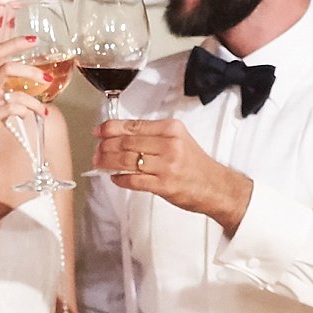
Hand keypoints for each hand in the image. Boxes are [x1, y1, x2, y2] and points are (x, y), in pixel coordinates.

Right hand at [0, 37, 49, 162]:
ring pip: (15, 94)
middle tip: (47, 79)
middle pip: (7, 68)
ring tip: (43, 111)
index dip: (14, 43)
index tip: (33, 39)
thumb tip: (39, 76)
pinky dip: (24, 111)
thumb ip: (9, 84)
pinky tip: (26, 116)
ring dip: (35, 103)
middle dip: (31, 72)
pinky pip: (12, 109)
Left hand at [94, 118, 252, 231]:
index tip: (98, 131)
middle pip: (127, 142)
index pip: (133, 125)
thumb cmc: (195, 164)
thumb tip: (121, 135)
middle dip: (105, 147)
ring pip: (127, 161)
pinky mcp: (164, 185)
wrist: (216, 186)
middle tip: (96, 151)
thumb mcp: (179, 139)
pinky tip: (115, 178)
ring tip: (100, 164)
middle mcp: (169, 144)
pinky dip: (120, 179)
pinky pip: (134, 180)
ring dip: (108, 163)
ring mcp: (167, 165)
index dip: (110, 128)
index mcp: (171, 129)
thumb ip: (153, 135)